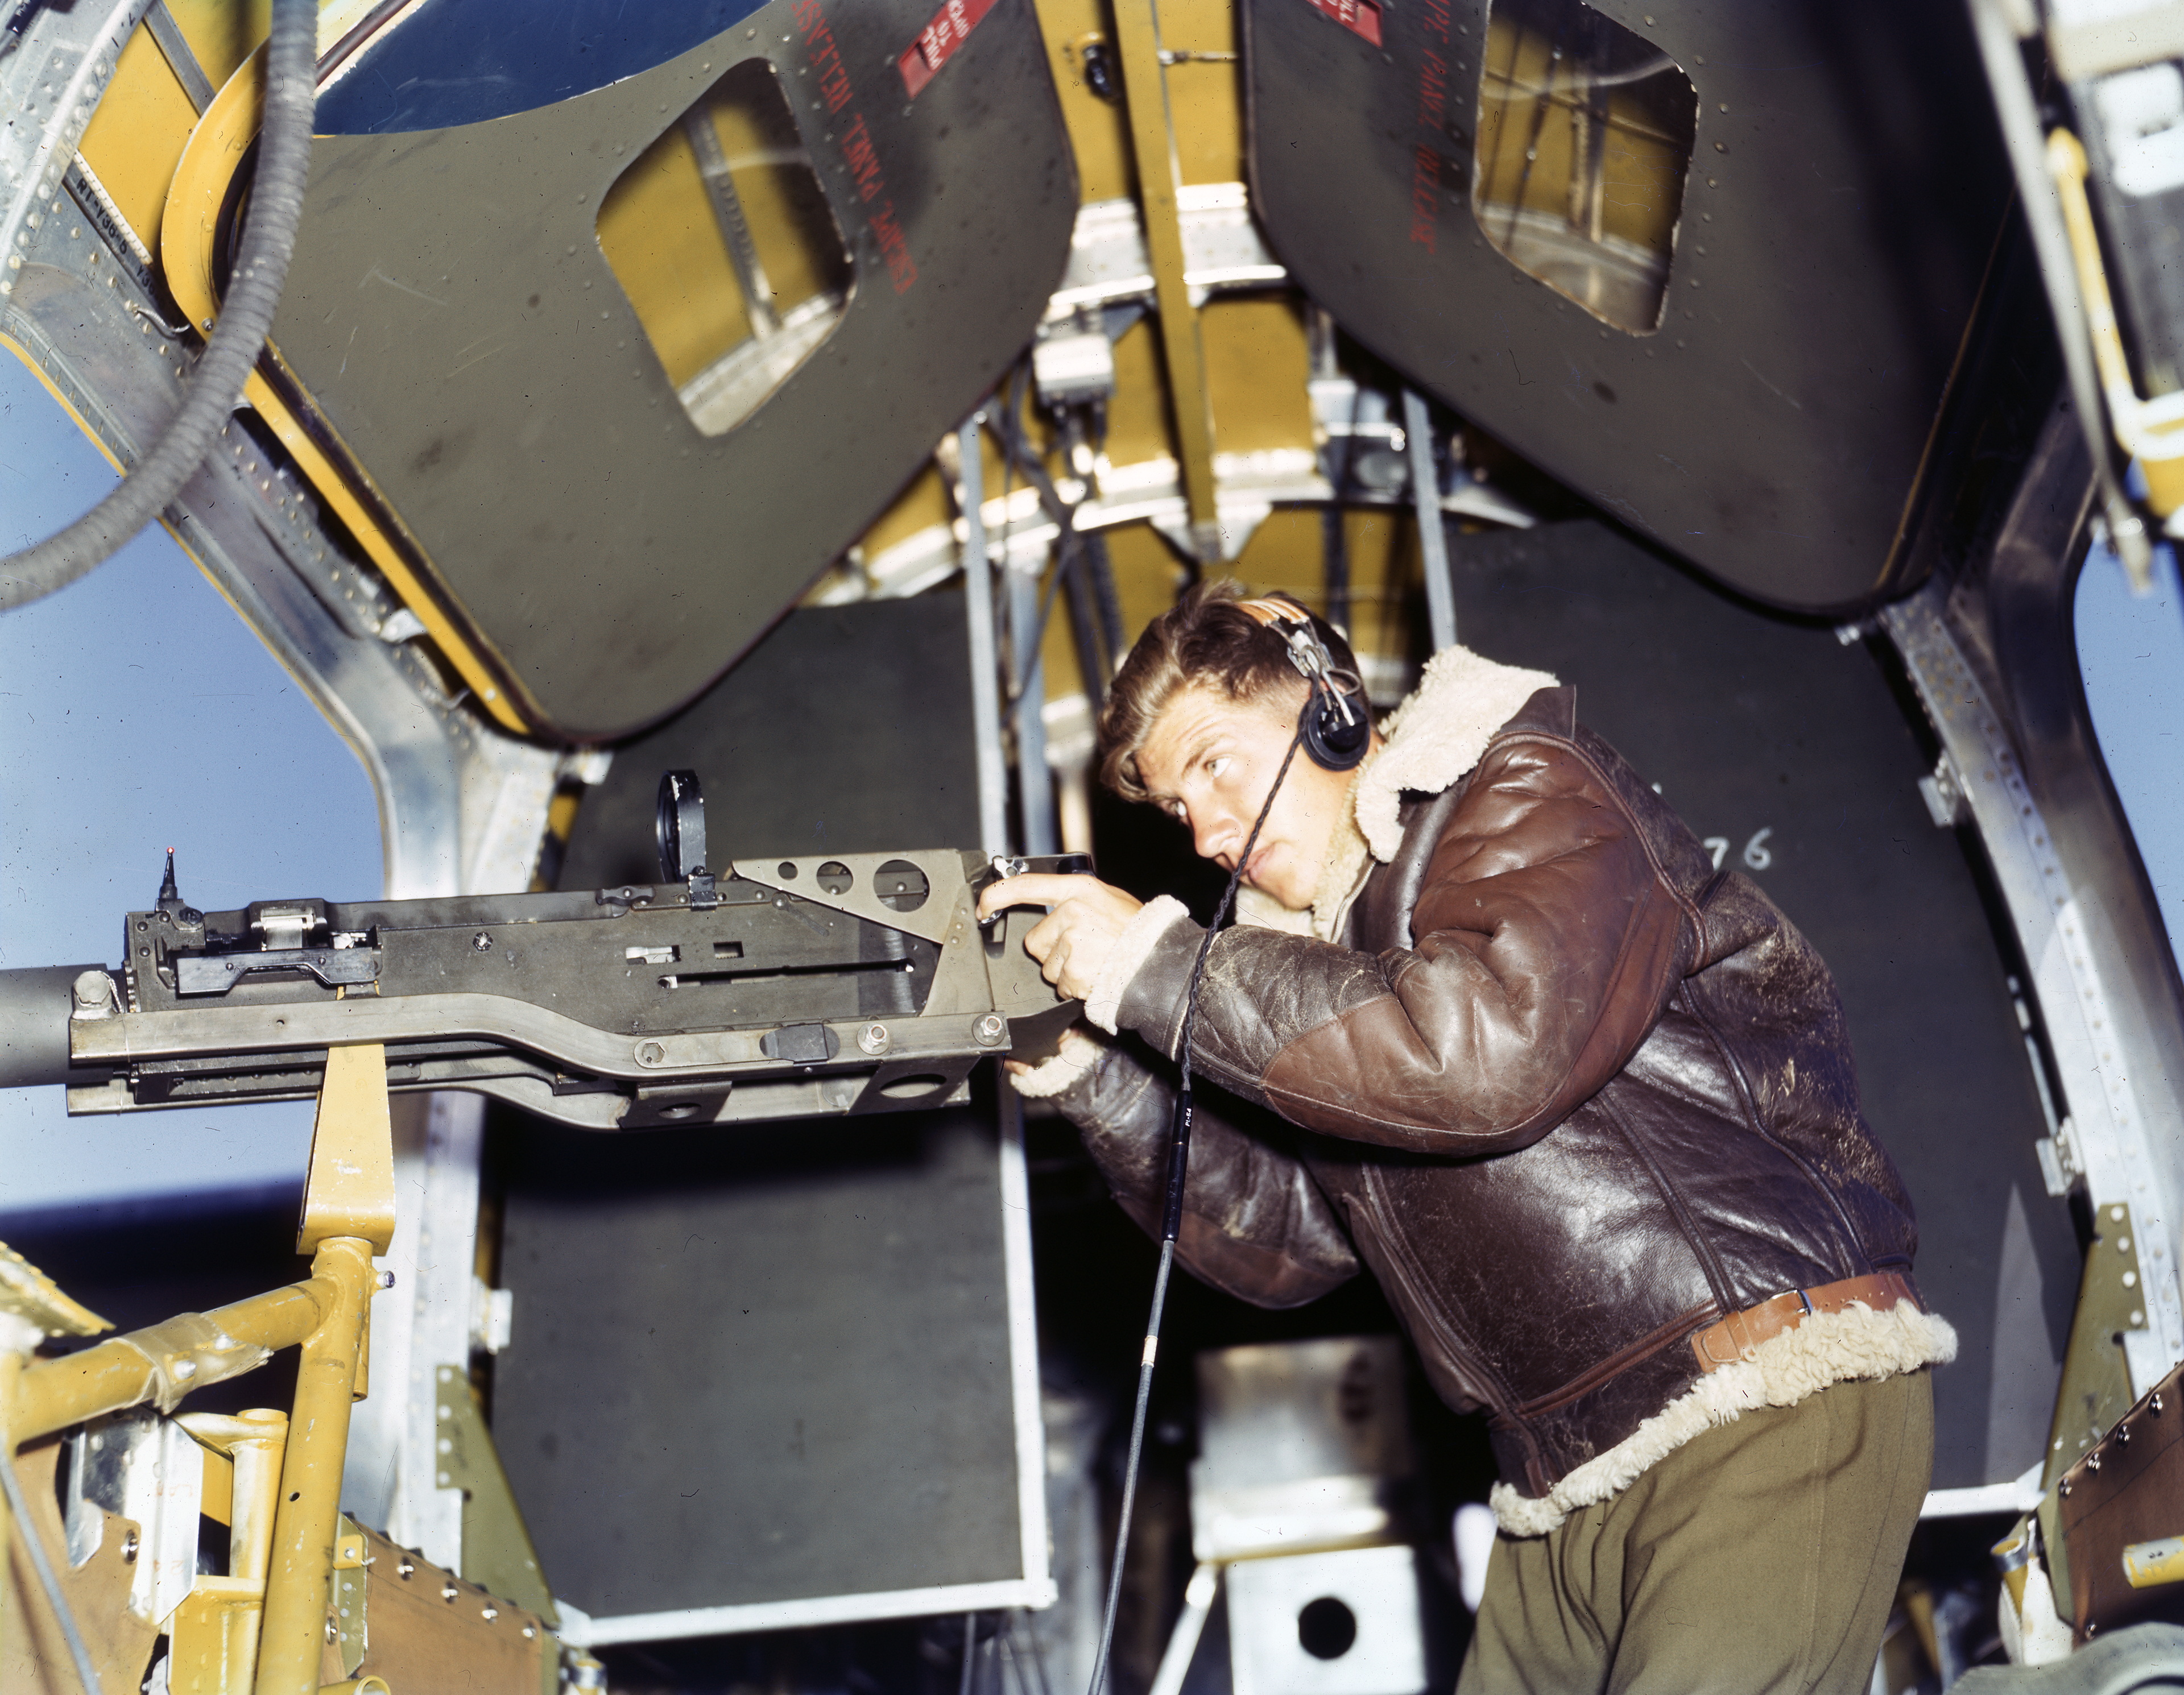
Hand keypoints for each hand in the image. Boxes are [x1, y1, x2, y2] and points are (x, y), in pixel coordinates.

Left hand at [977, 873, 1143, 1002]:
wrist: (1158, 960)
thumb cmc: (1137, 930)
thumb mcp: (1107, 898)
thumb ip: (1075, 899)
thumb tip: (1047, 902)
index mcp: (1078, 890)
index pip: (1025, 886)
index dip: (997, 896)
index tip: (984, 906)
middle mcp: (1072, 913)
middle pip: (1034, 940)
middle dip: (1051, 951)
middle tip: (1081, 950)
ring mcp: (1072, 943)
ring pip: (1046, 967)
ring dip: (1064, 971)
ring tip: (1093, 962)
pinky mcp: (1074, 971)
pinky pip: (1059, 985)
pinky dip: (1074, 986)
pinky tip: (1095, 976)